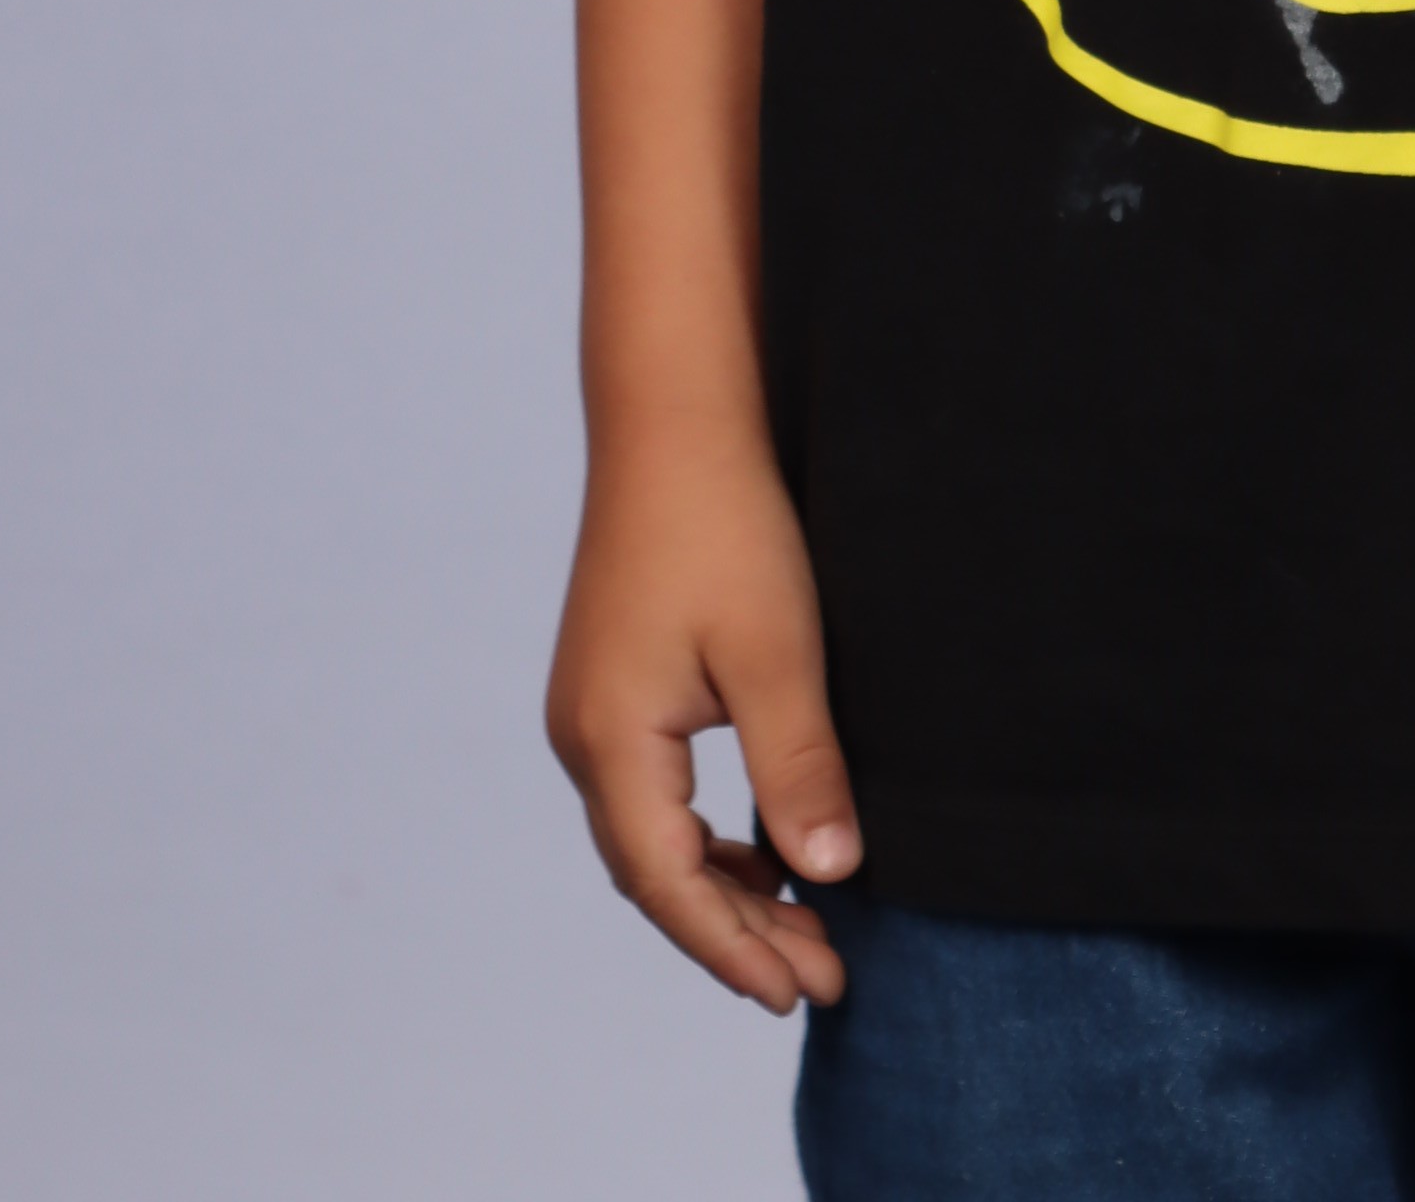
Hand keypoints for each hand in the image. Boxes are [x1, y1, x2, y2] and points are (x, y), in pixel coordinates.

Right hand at [546, 421, 859, 1012]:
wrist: (673, 419)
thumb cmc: (725, 525)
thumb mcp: (777, 652)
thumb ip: (798, 768)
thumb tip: (830, 878)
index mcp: (612, 741)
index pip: (670, 885)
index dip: (736, 948)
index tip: (803, 993)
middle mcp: (584, 738)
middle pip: (656, 875)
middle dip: (738, 934)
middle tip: (823, 981)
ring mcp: (592, 712)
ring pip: (656, 840)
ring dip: (727, 889)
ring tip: (806, 935)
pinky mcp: (614, 686)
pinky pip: (657, 796)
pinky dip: (710, 838)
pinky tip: (766, 851)